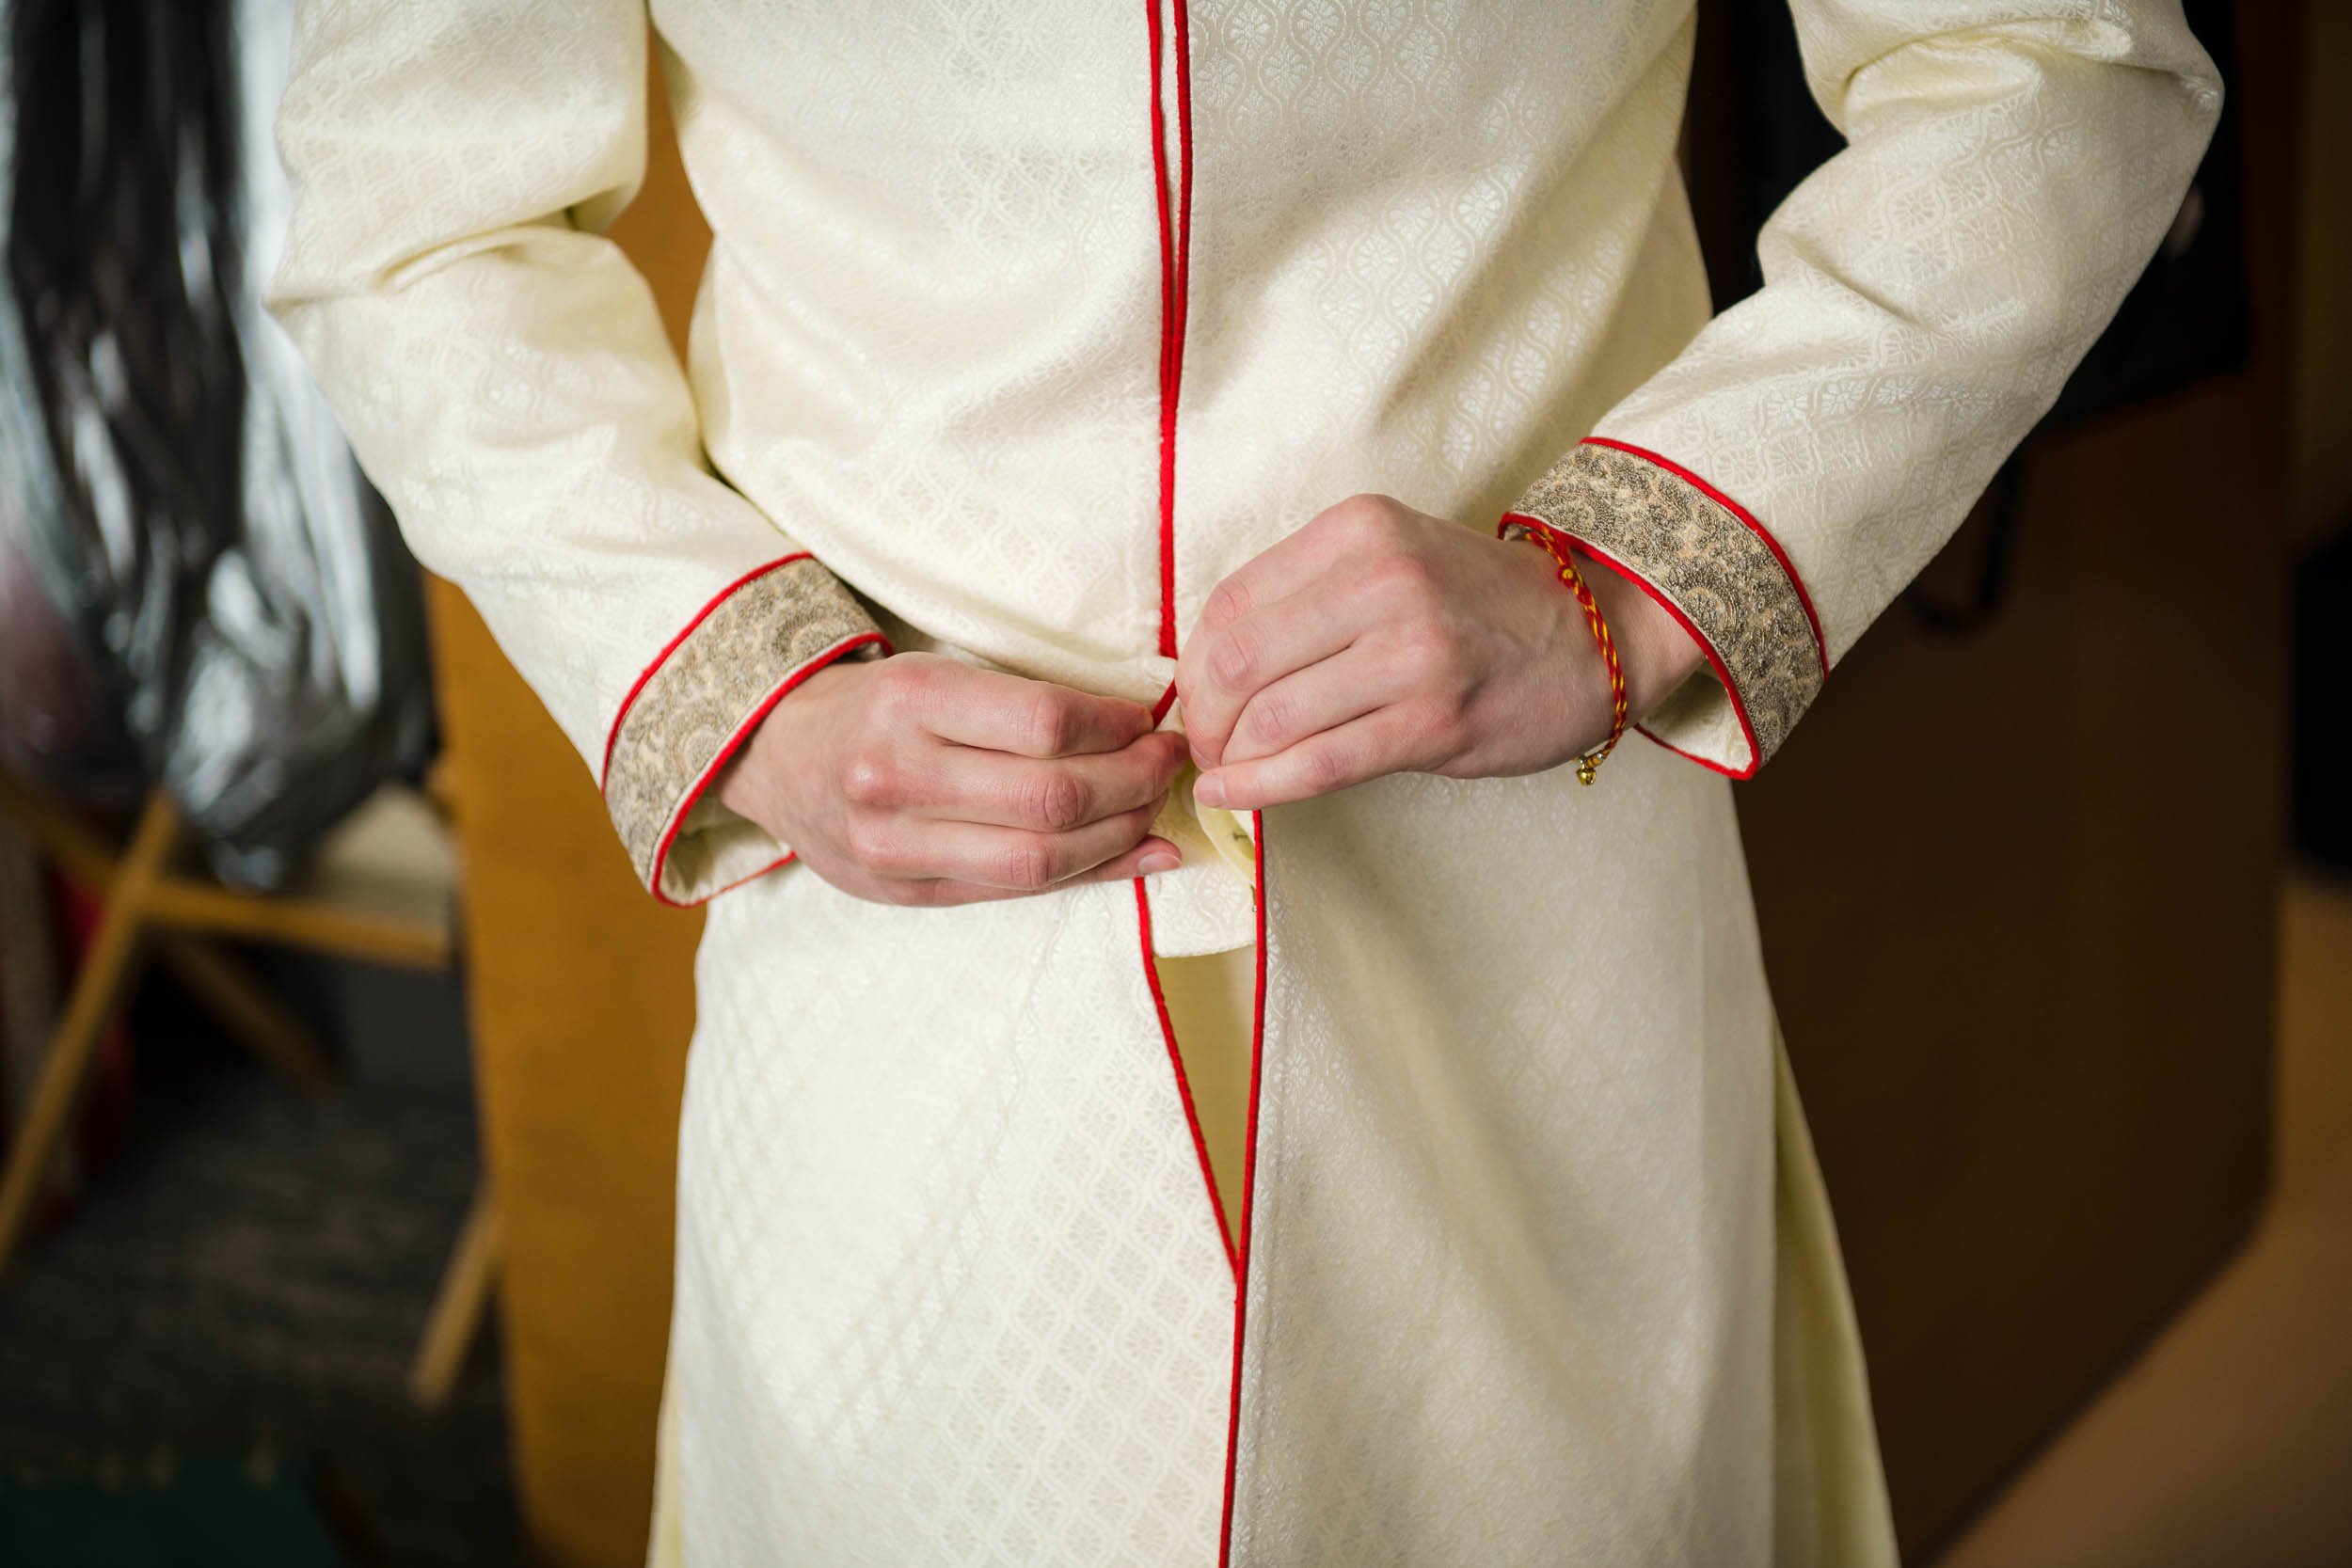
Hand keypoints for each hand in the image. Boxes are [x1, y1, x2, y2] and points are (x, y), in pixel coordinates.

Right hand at [714, 652, 1188, 905]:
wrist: (777, 755)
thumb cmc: (879, 707)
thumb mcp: (936, 676)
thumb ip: (1025, 707)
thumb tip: (1141, 733)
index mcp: (910, 700)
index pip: (1047, 723)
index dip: (1118, 730)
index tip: (1149, 723)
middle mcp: (896, 774)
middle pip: (1053, 797)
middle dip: (1135, 784)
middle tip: (1169, 765)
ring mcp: (895, 845)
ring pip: (1042, 858)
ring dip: (1121, 835)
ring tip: (1154, 808)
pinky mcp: (903, 893)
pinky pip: (1015, 892)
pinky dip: (1092, 876)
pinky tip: (1137, 858)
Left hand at [1175, 493, 1703, 809]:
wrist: (1598, 632)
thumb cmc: (1481, 604)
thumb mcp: (1392, 557)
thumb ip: (1308, 594)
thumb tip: (1208, 664)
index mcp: (1358, 530)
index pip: (1229, 603)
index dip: (1193, 664)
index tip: (1200, 696)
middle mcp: (1381, 580)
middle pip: (1233, 663)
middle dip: (1203, 718)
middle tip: (1207, 744)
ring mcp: (1410, 653)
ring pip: (1268, 719)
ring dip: (1228, 759)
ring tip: (1227, 772)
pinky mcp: (1432, 721)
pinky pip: (1317, 764)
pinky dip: (1259, 788)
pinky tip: (1235, 796)